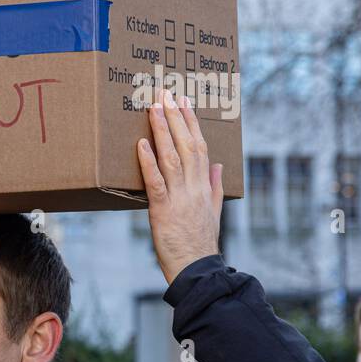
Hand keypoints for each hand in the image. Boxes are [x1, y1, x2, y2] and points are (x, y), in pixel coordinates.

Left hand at [136, 90, 223, 284]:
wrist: (198, 269)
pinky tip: (141, 144)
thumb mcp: (214, 211)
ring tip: (154, 107)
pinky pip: (155, 183)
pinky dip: (148, 162)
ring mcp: (180, 197)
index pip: (201, 146)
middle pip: (188, 145)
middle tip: (166, 93)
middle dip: (176, 117)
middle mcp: (194, 187)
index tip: (184, 102)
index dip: (192, 123)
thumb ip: (216, 186)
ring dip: (162, 130)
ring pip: (172, 157)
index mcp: (205, 186)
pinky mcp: (163, 211)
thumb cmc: (200, 242)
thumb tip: (219, 165)